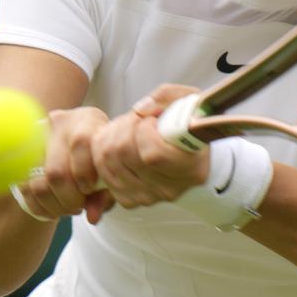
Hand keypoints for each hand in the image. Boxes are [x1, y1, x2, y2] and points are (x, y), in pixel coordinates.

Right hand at [14, 106, 113, 223]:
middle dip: (69, 198)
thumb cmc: (101, 157)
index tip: (89, 190)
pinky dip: (39, 207)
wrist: (81, 141)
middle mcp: (59, 124)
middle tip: (79, 206)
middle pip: (56, 171)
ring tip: (68, 209)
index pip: (80, 143)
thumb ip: (105, 193)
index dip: (84, 173)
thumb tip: (92, 218)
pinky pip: (24, 189)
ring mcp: (37, 140)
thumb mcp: (109, 170)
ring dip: (54, 205)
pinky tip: (53, 210)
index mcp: (87, 120)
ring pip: (37, 183)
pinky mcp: (23, 157)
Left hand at [90, 84, 208, 211]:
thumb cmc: (191, 125)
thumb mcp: (188, 99)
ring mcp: (148, 197)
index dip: (144, 129)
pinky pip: (103, 171)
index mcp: (191, 168)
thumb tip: (140, 110)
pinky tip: (120, 143)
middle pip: (125, 155)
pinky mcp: (131, 199)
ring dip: (112, 135)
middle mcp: (169, 189)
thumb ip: (165, 97)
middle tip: (138, 119)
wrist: (193, 151)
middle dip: (124, 126)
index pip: (152, 154)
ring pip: (108, 161)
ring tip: (129, 128)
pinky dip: (104, 152)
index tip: (153, 120)